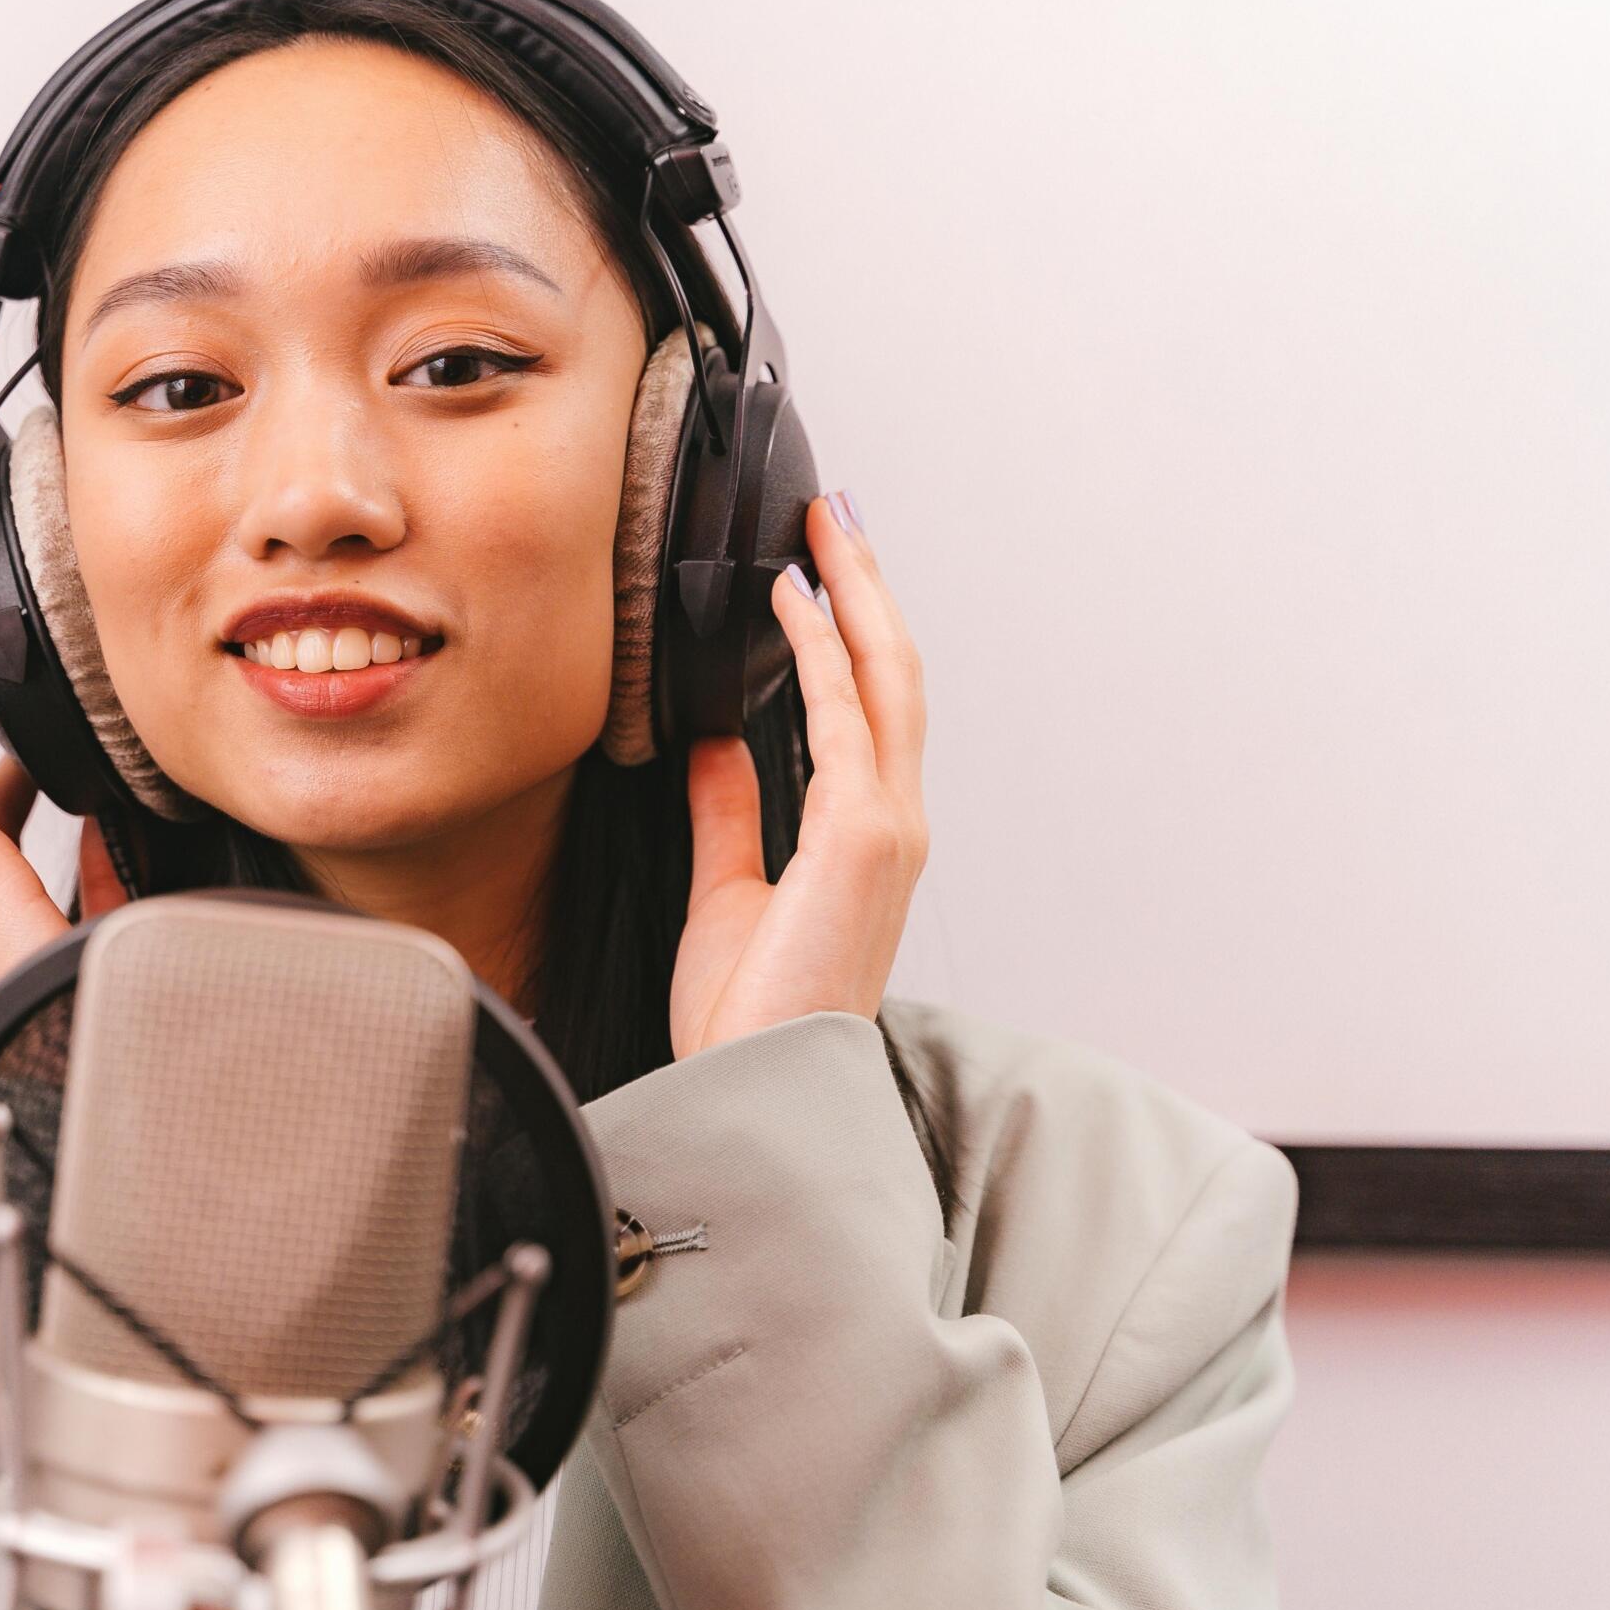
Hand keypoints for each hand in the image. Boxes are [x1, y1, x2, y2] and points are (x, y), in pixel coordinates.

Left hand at [670, 492, 927, 1059]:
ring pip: (886, 680)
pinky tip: (790, 600)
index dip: (854, 632)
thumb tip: (714, 742)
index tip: (819, 569)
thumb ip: (729, 812)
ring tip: (822, 530)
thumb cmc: (744, 1019)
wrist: (751, 1093)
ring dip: (854, 595)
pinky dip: (823, 651)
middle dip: (866, 588)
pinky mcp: (862, 838)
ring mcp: (887, 830)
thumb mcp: (725, 892)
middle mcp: (893, 825)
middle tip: (832, 516)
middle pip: (894, 675)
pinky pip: (844, 720)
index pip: (872, 710)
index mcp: (866, 840)